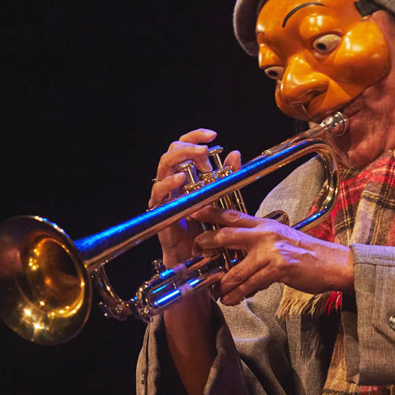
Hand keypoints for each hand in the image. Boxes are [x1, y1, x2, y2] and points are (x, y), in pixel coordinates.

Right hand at [149, 129, 241, 266]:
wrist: (197, 260)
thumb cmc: (206, 231)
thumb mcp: (223, 199)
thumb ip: (228, 176)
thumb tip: (235, 154)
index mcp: (186, 177)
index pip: (184, 148)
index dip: (195, 137)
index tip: (211, 135)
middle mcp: (172, 184)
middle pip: (171, 153)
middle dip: (188, 146)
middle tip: (205, 152)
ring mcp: (165, 197)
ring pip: (163, 167)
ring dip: (180, 158)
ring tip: (196, 158)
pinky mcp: (161, 212)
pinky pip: (159, 194)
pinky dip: (169, 183)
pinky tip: (181, 180)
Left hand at [192, 207, 353, 304]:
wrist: (333, 263)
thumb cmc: (306, 253)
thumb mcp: (281, 238)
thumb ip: (259, 239)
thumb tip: (236, 248)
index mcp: (265, 224)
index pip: (232, 215)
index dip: (210, 212)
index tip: (193, 211)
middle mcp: (265, 234)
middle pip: (226, 235)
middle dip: (207, 244)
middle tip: (196, 253)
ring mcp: (271, 251)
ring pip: (236, 269)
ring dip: (223, 283)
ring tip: (215, 291)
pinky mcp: (277, 269)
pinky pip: (250, 284)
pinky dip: (238, 294)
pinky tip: (231, 299)